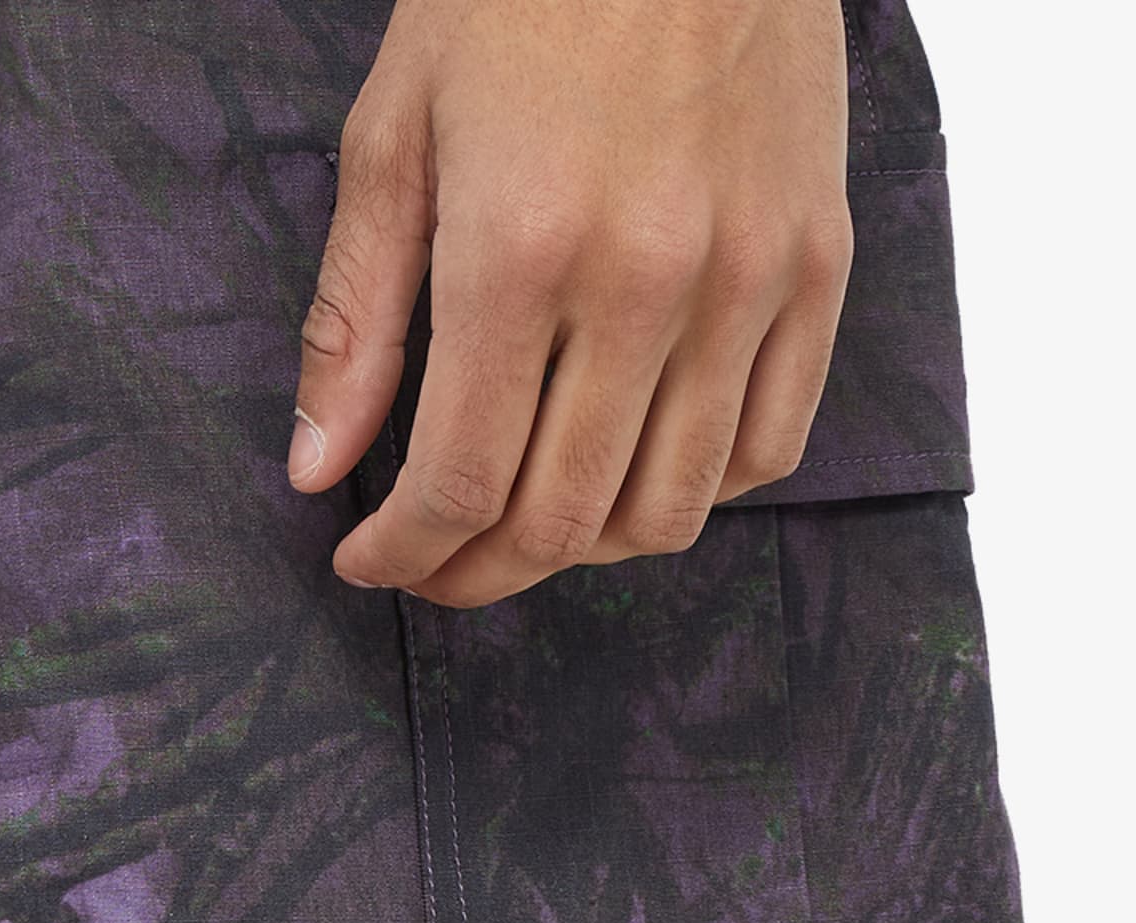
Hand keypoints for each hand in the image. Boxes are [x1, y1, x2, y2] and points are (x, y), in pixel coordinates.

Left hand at [288, 0, 853, 607]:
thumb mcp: (395, 137)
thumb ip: (354, 319)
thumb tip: (318, 470)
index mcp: (519, 251)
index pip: (458, 481)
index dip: (403, 553)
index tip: (368, 562)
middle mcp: (645, 283)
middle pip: (562, 521)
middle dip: (478, 573)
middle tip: (434, 567)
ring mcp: (747, 280)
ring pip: (670, 512)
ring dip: (584, 552)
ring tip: (527, 524)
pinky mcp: (818, 266)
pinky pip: (772, 448)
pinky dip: (696, 493)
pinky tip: (635, 468)